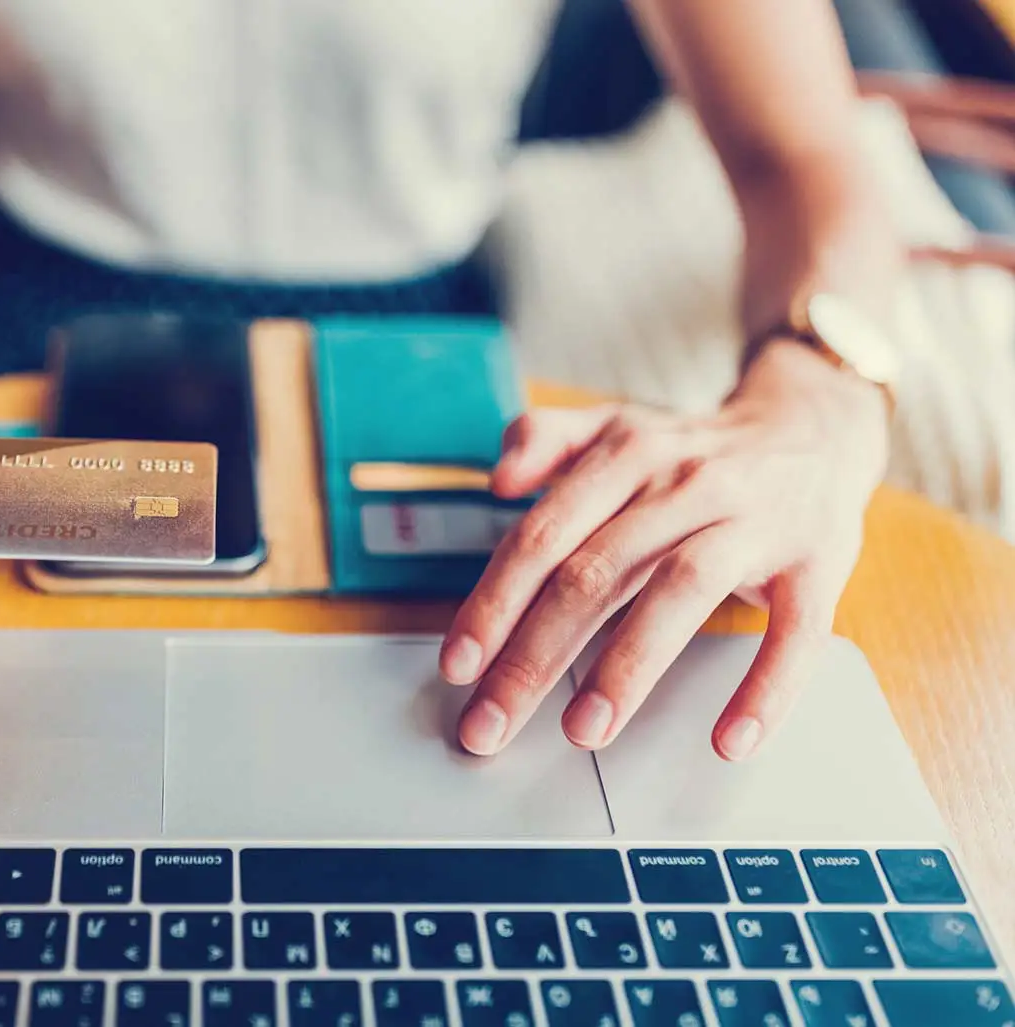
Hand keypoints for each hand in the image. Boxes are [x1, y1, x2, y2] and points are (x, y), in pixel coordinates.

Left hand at [439, 340, 889, 759]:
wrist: (816, 426)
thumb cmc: (694, 451)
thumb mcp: (617, 426)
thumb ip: (547, 438)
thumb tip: (498, 478)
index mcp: (626, 455)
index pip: (544, 536)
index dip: (495, 603)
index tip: (457, 667)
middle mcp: (685, 483)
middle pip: (596, 573)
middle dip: (534, 656)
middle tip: (492, 724)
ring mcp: (754, 522)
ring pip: (681, 591)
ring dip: (627, 666)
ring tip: (583, 732)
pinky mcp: (817, 563)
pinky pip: (796, 631)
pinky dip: (766, 686)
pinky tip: (729, 739)